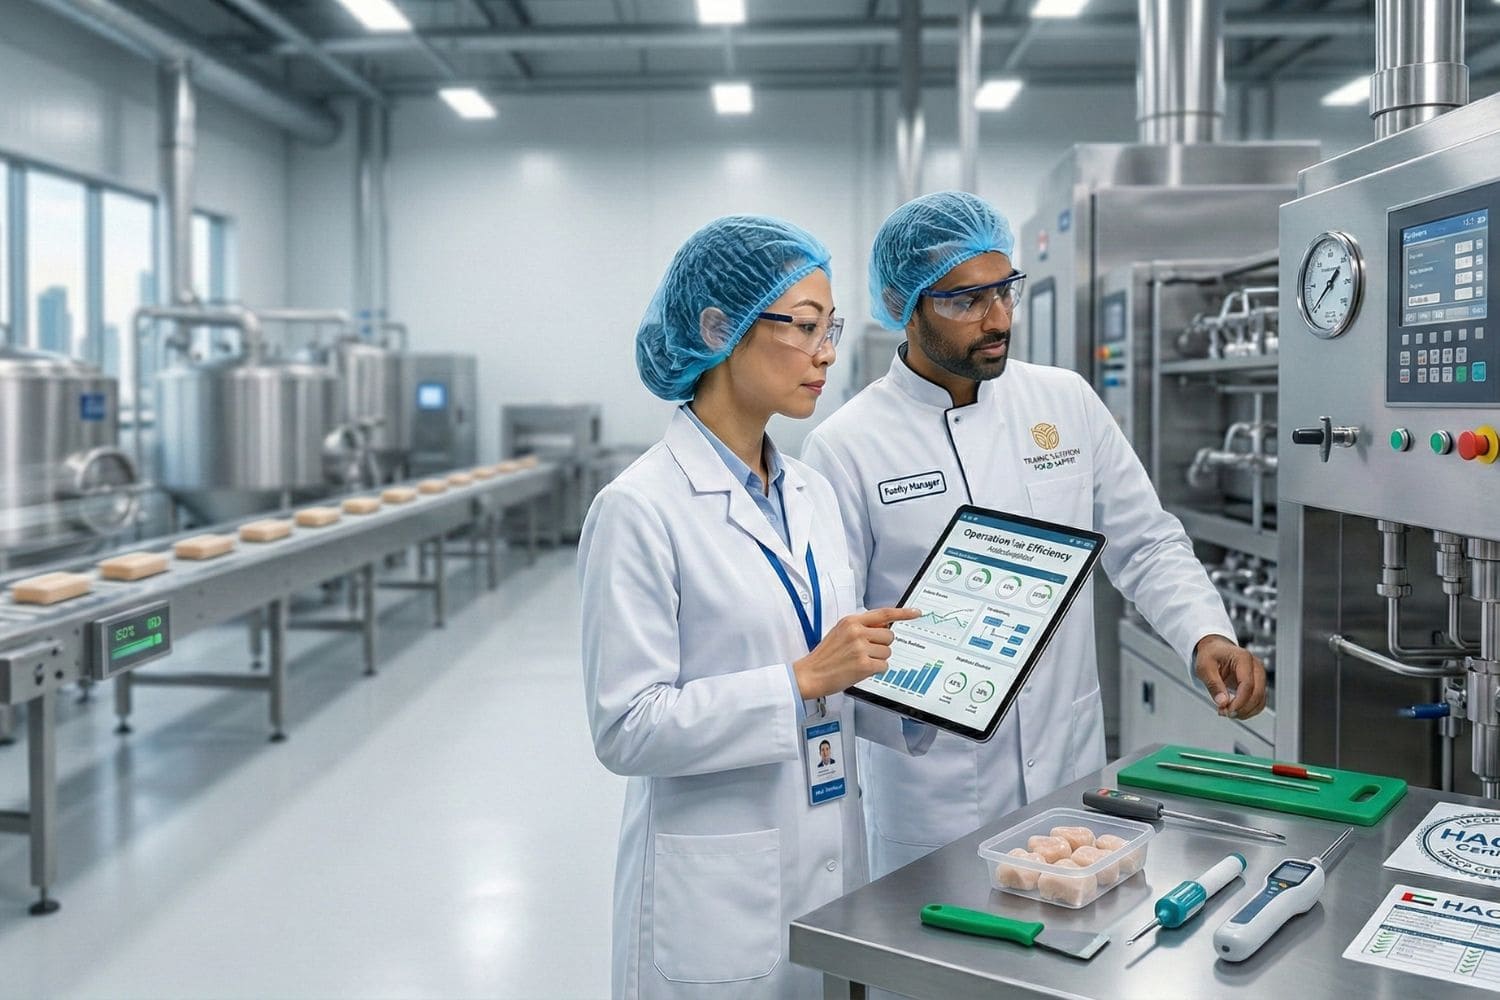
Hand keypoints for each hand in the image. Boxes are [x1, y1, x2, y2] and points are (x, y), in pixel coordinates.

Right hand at [793, 607, 921, 699]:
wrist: (810, 674)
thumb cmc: (825, 656)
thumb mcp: (839, 632)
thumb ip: (860, 628)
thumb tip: (883, 628)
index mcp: (851, 621)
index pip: (883, 614)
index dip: (903, 613)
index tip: (916, 613)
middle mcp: (857, 632)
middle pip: (889, 637)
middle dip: (882, 646)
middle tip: (866, 652)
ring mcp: (861, 648)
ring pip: (887, 652)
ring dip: (878, 659)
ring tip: (859, 662)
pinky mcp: (864, 665)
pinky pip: (883, 666)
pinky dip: (875, 670)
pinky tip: (860, 670)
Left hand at [1193, 634, 1266, 719]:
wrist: (1214, 649)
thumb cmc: (1210, 654)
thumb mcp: (1204, 667)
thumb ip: (1213, 685)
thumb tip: (1222, 702)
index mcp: (1243, 658)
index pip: (1247, 685)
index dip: (1239, 701)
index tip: (1227, 710)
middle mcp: (1256, 666)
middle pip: (1257, 694)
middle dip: (1242, 708)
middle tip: (1226, 713)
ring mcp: (1259, 675)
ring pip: (1260, 700)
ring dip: (1245, 711)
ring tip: (1227, 712)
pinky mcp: (1258, 684)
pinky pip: (1258, 701)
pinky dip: (1248, 709)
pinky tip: (1234, 709)